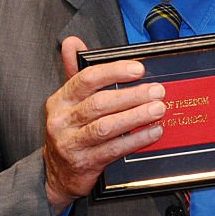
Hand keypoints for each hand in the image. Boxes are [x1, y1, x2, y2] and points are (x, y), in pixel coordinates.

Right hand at [42, 36, 166, 213]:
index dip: (113, 72)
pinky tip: (153, 132)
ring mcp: (71, 144)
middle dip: (132, 96)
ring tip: (158, 109)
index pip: (86, 80)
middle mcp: (62, 121)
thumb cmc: (70, 130)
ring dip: (136, 117)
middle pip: (99, 103)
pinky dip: (136, 140)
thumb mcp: (68, 101)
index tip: (138, 69)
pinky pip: (114, 150)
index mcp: (60, 100)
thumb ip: (75, 72)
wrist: (56, 173)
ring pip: (106, 127)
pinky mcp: (84, 164)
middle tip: (157, 91)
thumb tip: (72, 41)